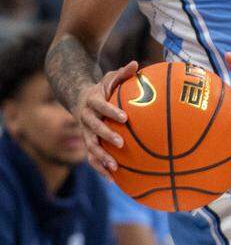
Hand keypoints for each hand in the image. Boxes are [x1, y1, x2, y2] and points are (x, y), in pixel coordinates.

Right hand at [74, 61, 138, 177]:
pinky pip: (92, 158)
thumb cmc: (103, 88)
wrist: (80, 99)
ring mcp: (85, 132)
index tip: (124, 117)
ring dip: (101, 158)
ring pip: (90, 147)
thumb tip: (136, 63)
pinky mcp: (88, 143)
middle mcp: (85, 118)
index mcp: (92, 102)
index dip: (111, 111)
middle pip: (93, 129)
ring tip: (114, 168)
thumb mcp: (111, 78)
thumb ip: (123, 73)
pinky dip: (101, 169)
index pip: (101, 107)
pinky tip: (114, 180)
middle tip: (121, 143)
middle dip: (106, 136)